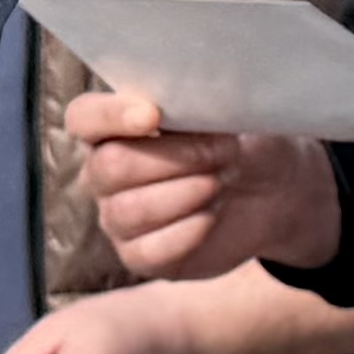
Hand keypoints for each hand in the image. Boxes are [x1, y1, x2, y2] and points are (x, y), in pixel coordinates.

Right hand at [62, 92, 340, 282]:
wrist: (270, 193)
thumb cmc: (237, 144)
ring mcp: (117, 217)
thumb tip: (191, 97)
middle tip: (224, 150)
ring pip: (130, 209)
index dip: (109, 115)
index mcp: (112, 128)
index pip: (83, 117)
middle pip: (111, 166)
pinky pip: (149, 250)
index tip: (153, 114)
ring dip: (188, 192)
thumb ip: (196, 104)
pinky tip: (213, 214)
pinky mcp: (139, 256)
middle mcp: (103, 173)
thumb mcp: (225, 115)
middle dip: (177, 157)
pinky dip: (189, 230)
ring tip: (223, 180)